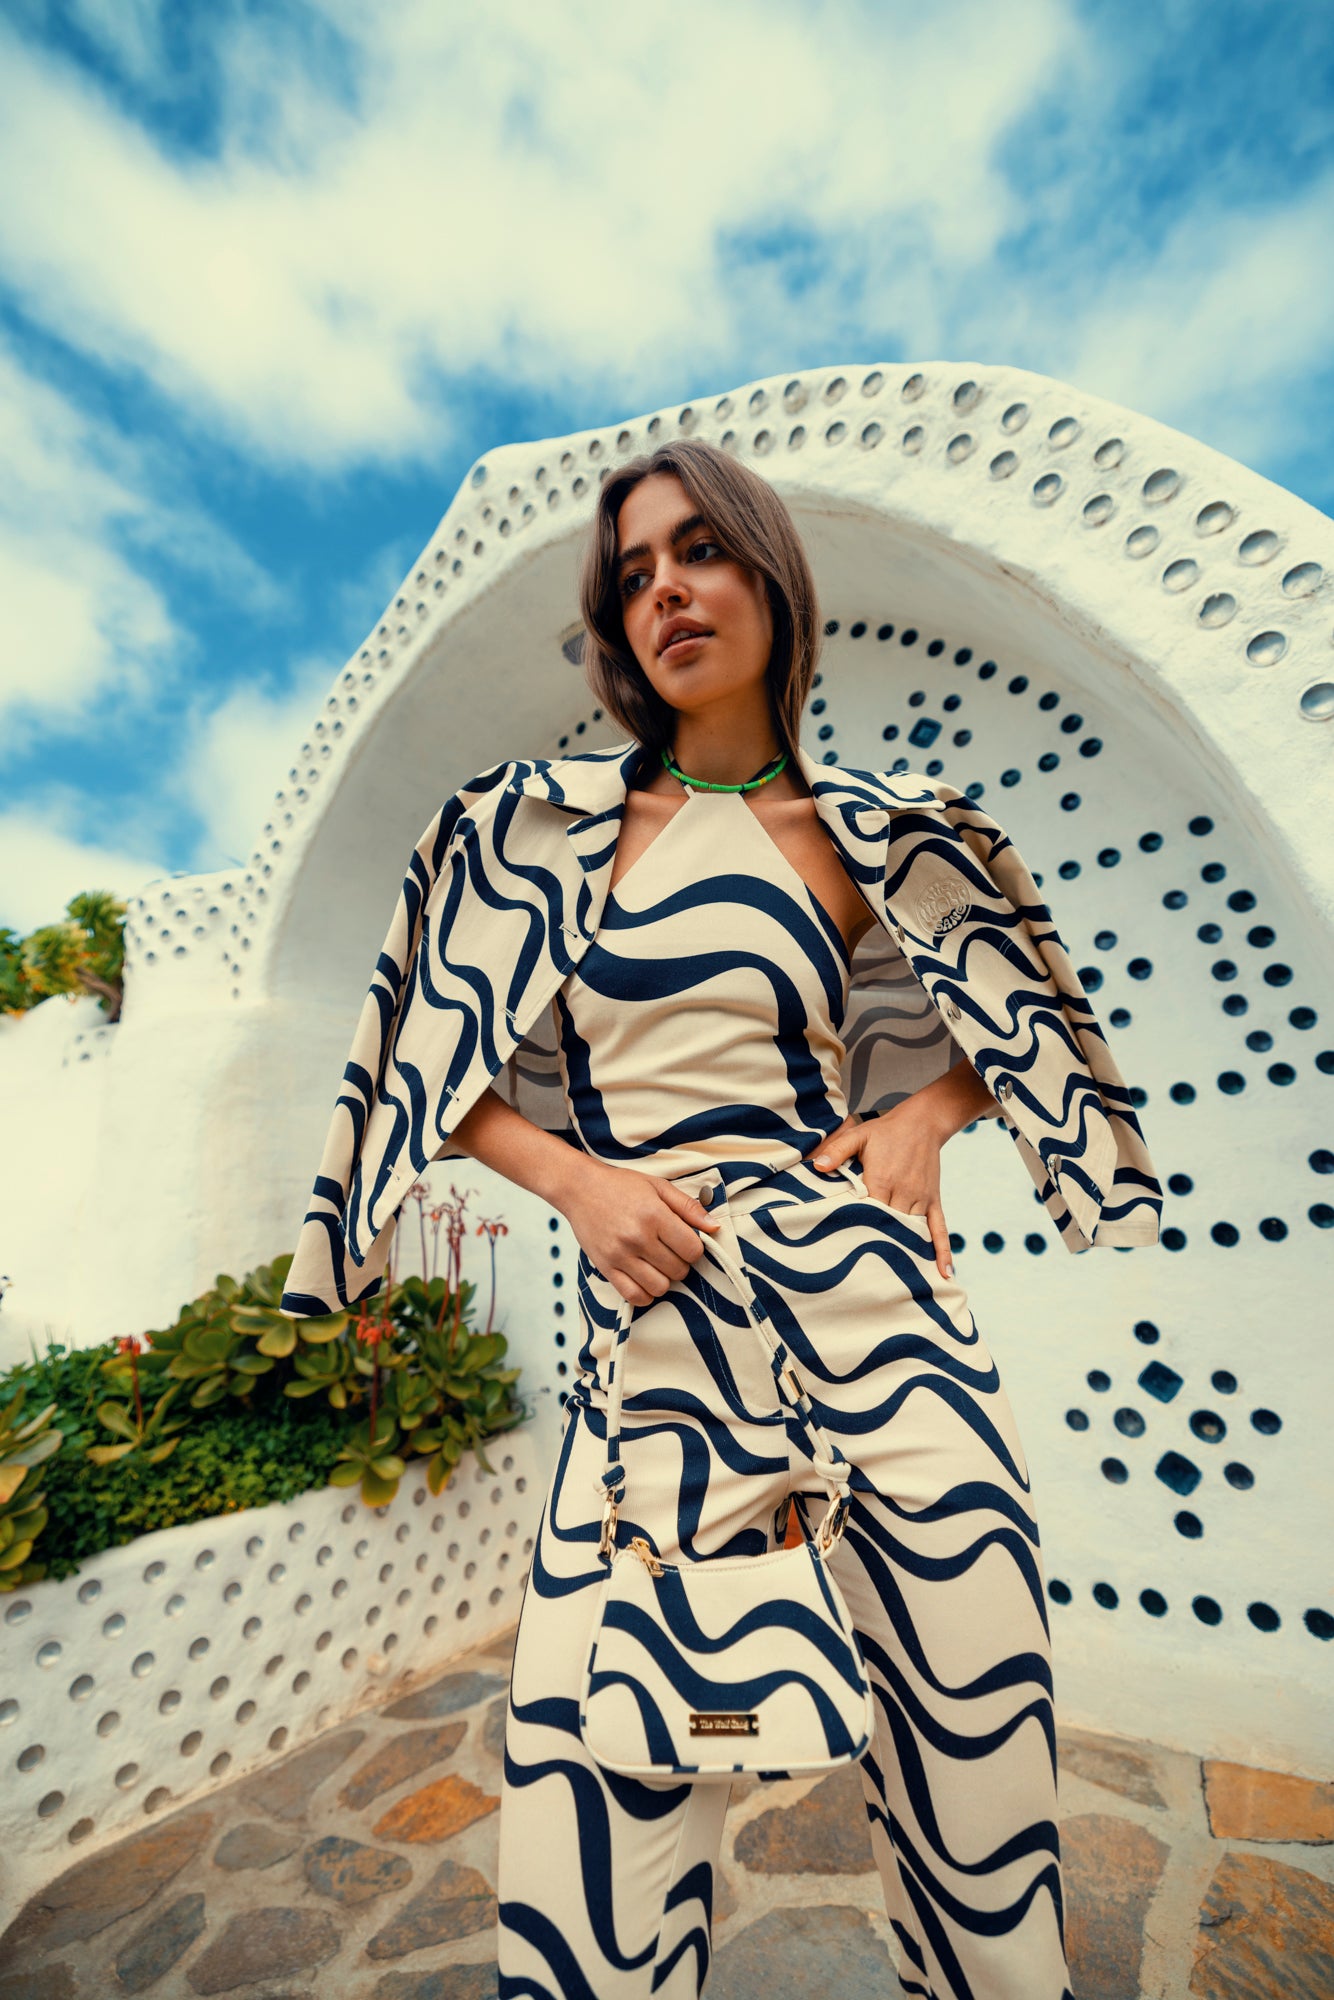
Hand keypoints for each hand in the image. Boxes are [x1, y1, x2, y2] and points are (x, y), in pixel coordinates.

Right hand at [557, 1159, 721, 1307]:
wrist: (579, 1188)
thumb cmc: (621, 1186)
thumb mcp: (658, 1187)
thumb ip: (689, 1207)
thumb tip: (714, 1227)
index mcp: (654, 1215)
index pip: (692, 1250)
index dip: (695, 1249)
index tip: (686, 1242)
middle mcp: (638, 1237)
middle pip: (678, 1270)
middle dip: (681, 1263)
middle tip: (670, 1250)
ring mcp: (620, 1255)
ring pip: (660, 1287)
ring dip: (665, 1279)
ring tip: (658, 1264)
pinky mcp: (606, 1267)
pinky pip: (634, 1296)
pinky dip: (646, 1293)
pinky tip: (645, 1278)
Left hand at [805, 1109, 954, 1281]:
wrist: (923, 1122)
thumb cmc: (885, 1131)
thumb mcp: (858, 1135)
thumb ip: (837, 1151)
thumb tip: (817, 1167)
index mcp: (881, 1179)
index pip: (867, 1213)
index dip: (855, 1231)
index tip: (845, 1253)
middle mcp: (903, 1192)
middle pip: (889, 1227)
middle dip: (878, 1248)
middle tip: (865, 1279)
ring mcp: (921, 1198)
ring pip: (912, 1231)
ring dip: (905, 1254)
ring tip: (895, 1286)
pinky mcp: (934, 1200)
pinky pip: (940, 1229)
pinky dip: (942, 1251)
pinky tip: (944, 1273)